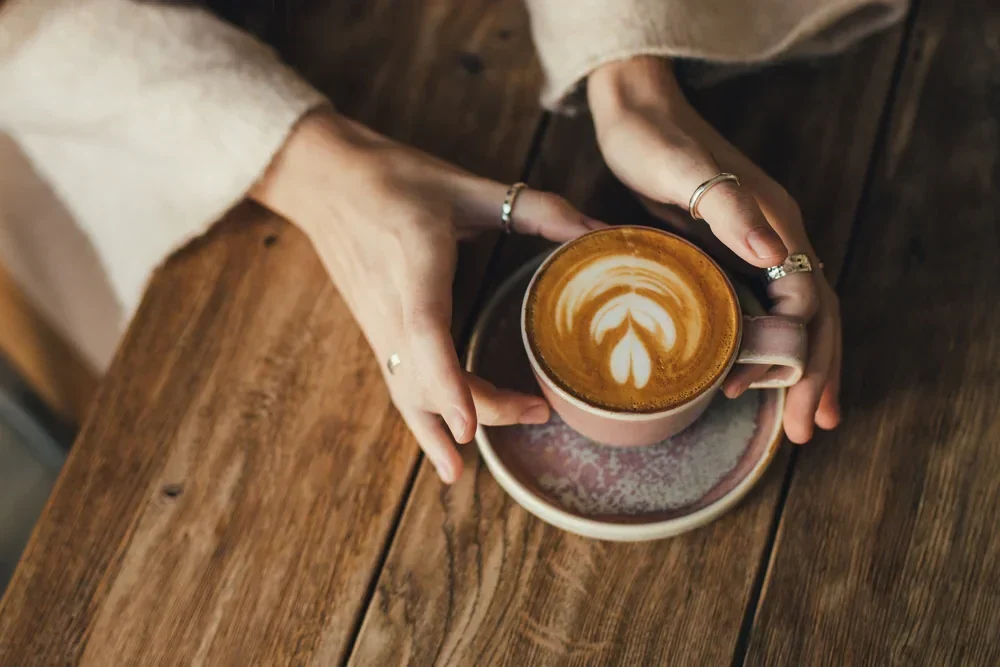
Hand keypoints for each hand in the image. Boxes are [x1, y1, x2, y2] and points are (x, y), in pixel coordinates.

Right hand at [252, 108, 602, 481]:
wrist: (322, 178)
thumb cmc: (393, 177)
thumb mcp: (465, 185)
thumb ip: (536, 209)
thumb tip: (600, 232)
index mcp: (415, 266)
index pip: (427, 336)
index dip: (448, 383)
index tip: (469, 427)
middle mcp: (391, 307)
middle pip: (426, 380)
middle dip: (480, 407)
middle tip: (540, 411)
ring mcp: (378, 324)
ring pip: (408, 391)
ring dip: (443, 427)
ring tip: (465, 467)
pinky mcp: (375, 330)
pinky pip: (399, 385)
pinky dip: (421, 421)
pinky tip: (441, 448)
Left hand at [588, 57, 840, 442]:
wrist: (636, 114)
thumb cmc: (655, 142)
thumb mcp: (687, 172)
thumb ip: (731, 210)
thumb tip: (777, 256)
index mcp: (776, 224)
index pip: (807, 301)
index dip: (801, 352)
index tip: (776, 395)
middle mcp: (775, 240)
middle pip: (814, 318)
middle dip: (816, 375)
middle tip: (810, 431)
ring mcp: (753, 248)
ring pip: (792, 320)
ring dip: (800, 370)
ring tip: (801, 419)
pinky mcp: (726, 254)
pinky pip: (759, 311)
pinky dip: (765, 349)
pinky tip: (753, 375)